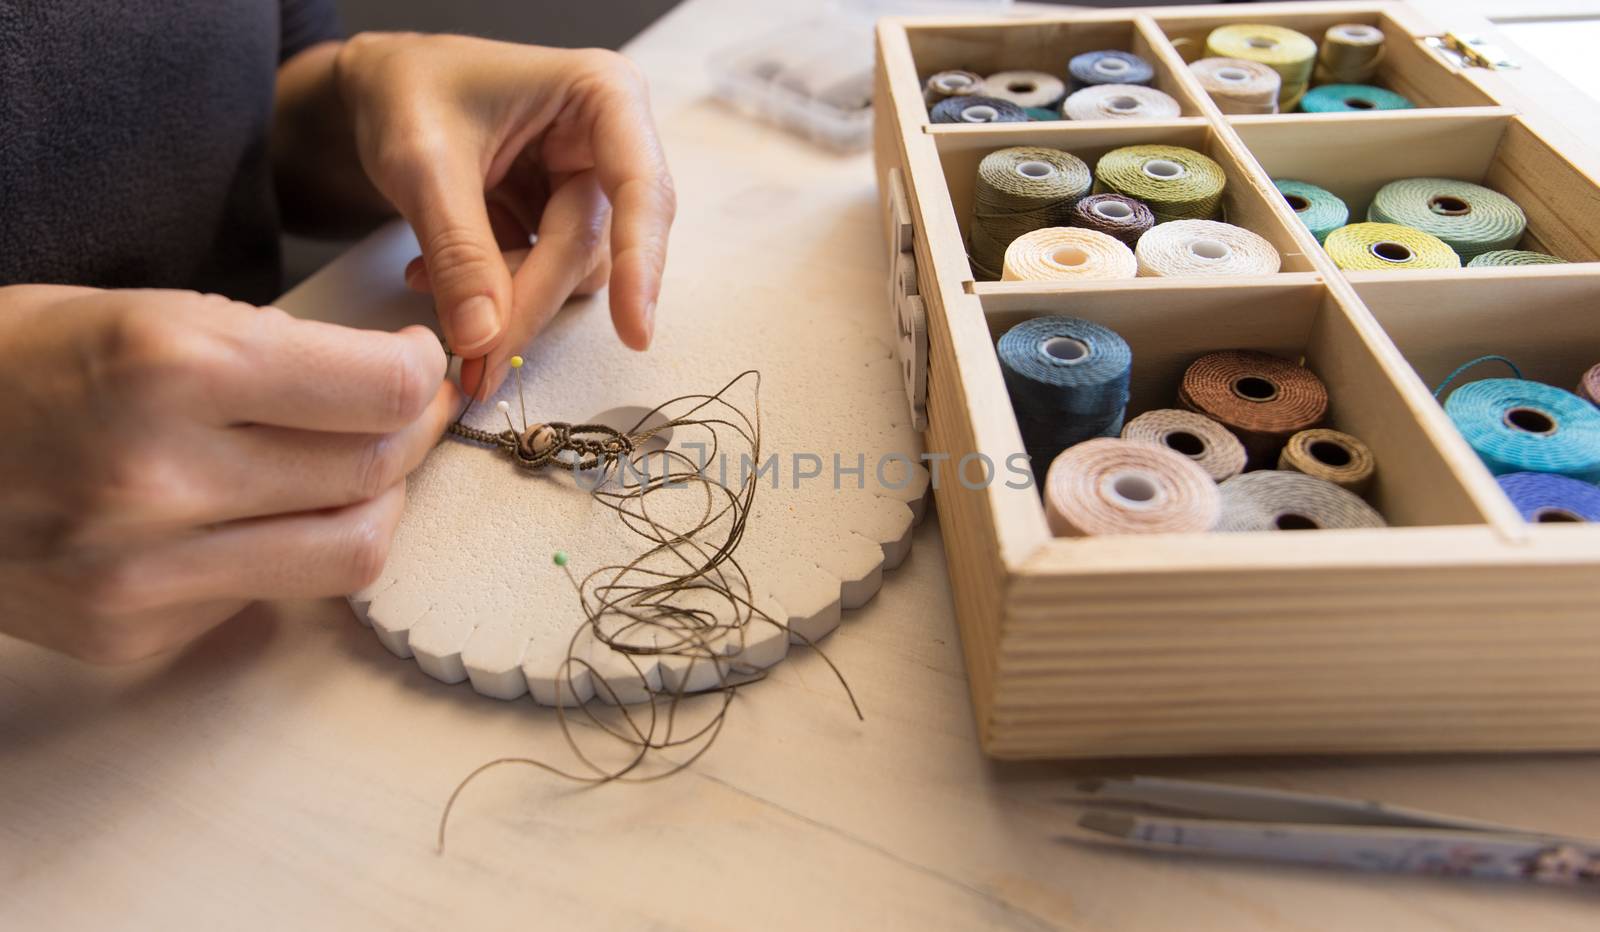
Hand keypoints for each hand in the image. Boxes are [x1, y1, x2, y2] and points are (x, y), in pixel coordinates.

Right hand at [0, 285, 457, 661]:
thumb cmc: (17, 362)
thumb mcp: (142, 312)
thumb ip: (273, 353)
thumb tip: (398, 382)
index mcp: (165, 367)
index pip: (377, 390)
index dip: (419, 372)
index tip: (416, 360)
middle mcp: (158, 479)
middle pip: (373, 473)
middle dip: (412, 434)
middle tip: (407, 410)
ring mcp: (141, 573)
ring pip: (350, 553)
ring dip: (376, 504)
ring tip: (360, 465)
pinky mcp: (132, 632)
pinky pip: (272, 594)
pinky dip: (289, 549)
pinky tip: (258, 512)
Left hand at [335, 33, 676, 394]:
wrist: (375, 87)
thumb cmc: (404, 90)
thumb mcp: (421, 162)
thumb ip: (458, 251)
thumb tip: (486, 339)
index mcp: (603, 96)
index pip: (640, 190)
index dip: (641, 263)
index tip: (633, 332)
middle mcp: (612, 140)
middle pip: (595, 245)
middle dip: (530, 300)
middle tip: (476, 363)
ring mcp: (587, 183)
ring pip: (570, 271)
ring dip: (504, 297)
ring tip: (429, 280)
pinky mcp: (560, 217)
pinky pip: (544, 276)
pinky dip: (491, 292)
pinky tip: (436, 277)